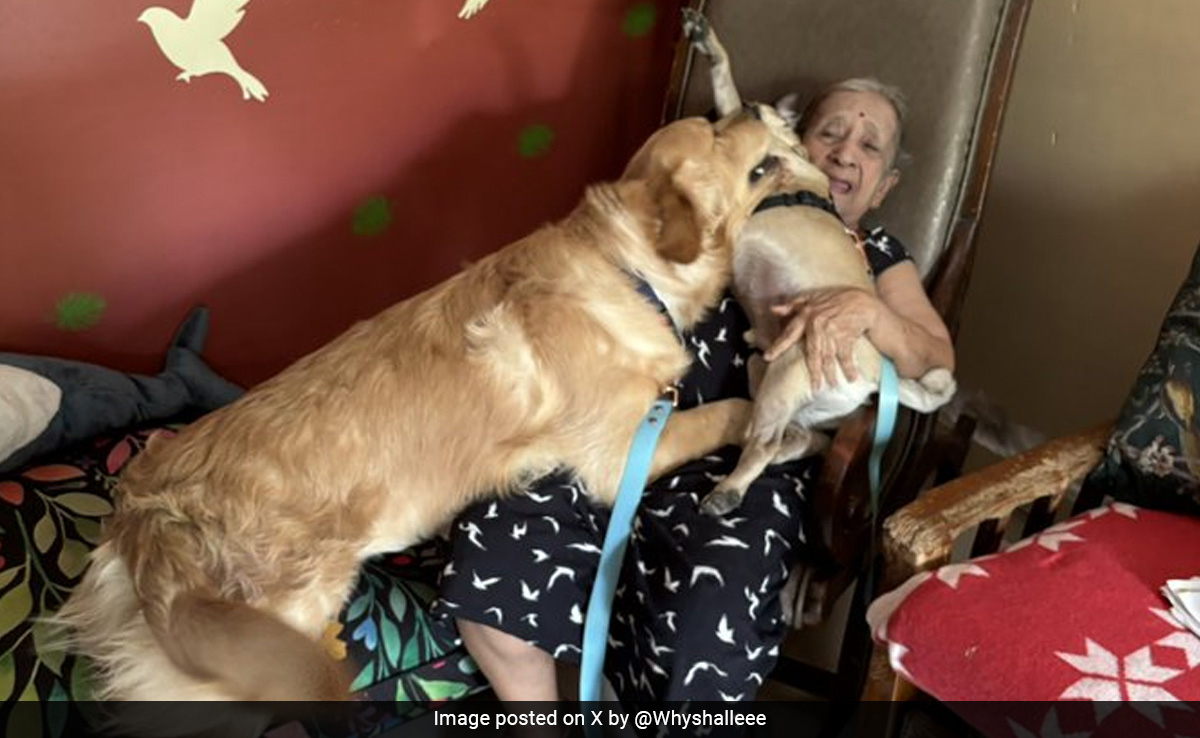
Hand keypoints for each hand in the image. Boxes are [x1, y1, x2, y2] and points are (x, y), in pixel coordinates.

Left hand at [764, 287, 880, 386]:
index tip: (768, 357)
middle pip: (812, 353)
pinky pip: (845, 355)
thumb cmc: (837, 299)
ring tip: (832, 385)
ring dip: (830, 373)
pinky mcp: (846, 334)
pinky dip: (849, 367)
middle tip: (814, 386)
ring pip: (828, 357)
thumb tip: (773, 309)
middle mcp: (817, 323)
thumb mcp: (813, 297)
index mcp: (807, 315)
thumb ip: (793, 304)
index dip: (778, 346)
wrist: (862, 300)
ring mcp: (831, 330)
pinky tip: (851, 378)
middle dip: (814, 371)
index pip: (789, 334)